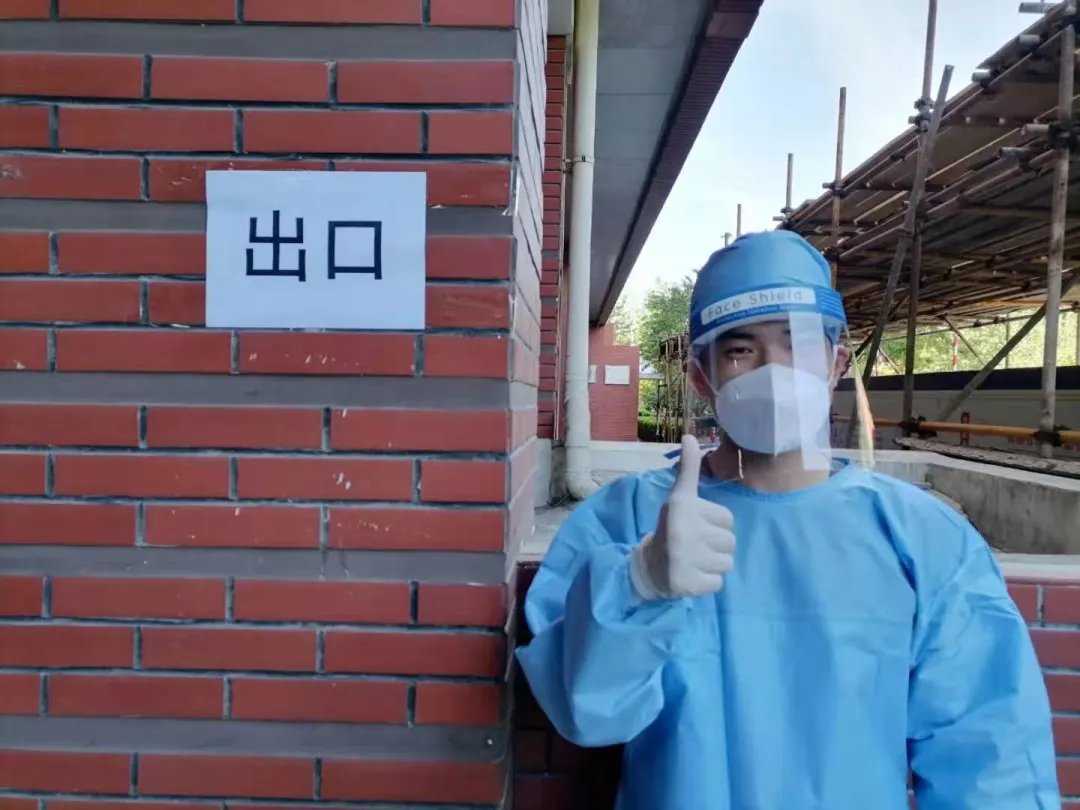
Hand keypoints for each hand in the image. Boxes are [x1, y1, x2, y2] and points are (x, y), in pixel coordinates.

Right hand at [629, 434, 735, 599]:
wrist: (649, 567)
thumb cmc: (672, 527)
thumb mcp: (680, 497)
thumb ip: (688, 469)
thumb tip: (690, 437)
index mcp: (683, 507)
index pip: (728, 519)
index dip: (715, 523)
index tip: (696, 525)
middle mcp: (684, 531)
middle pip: (730, 542)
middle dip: (716, 545)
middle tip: (695, 545)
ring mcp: (685, 559)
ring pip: (727, 563)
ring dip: (714, 564)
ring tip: (695, 560)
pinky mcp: (688, 584)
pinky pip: (719, 584)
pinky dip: (708, 582)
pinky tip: (692, 575)